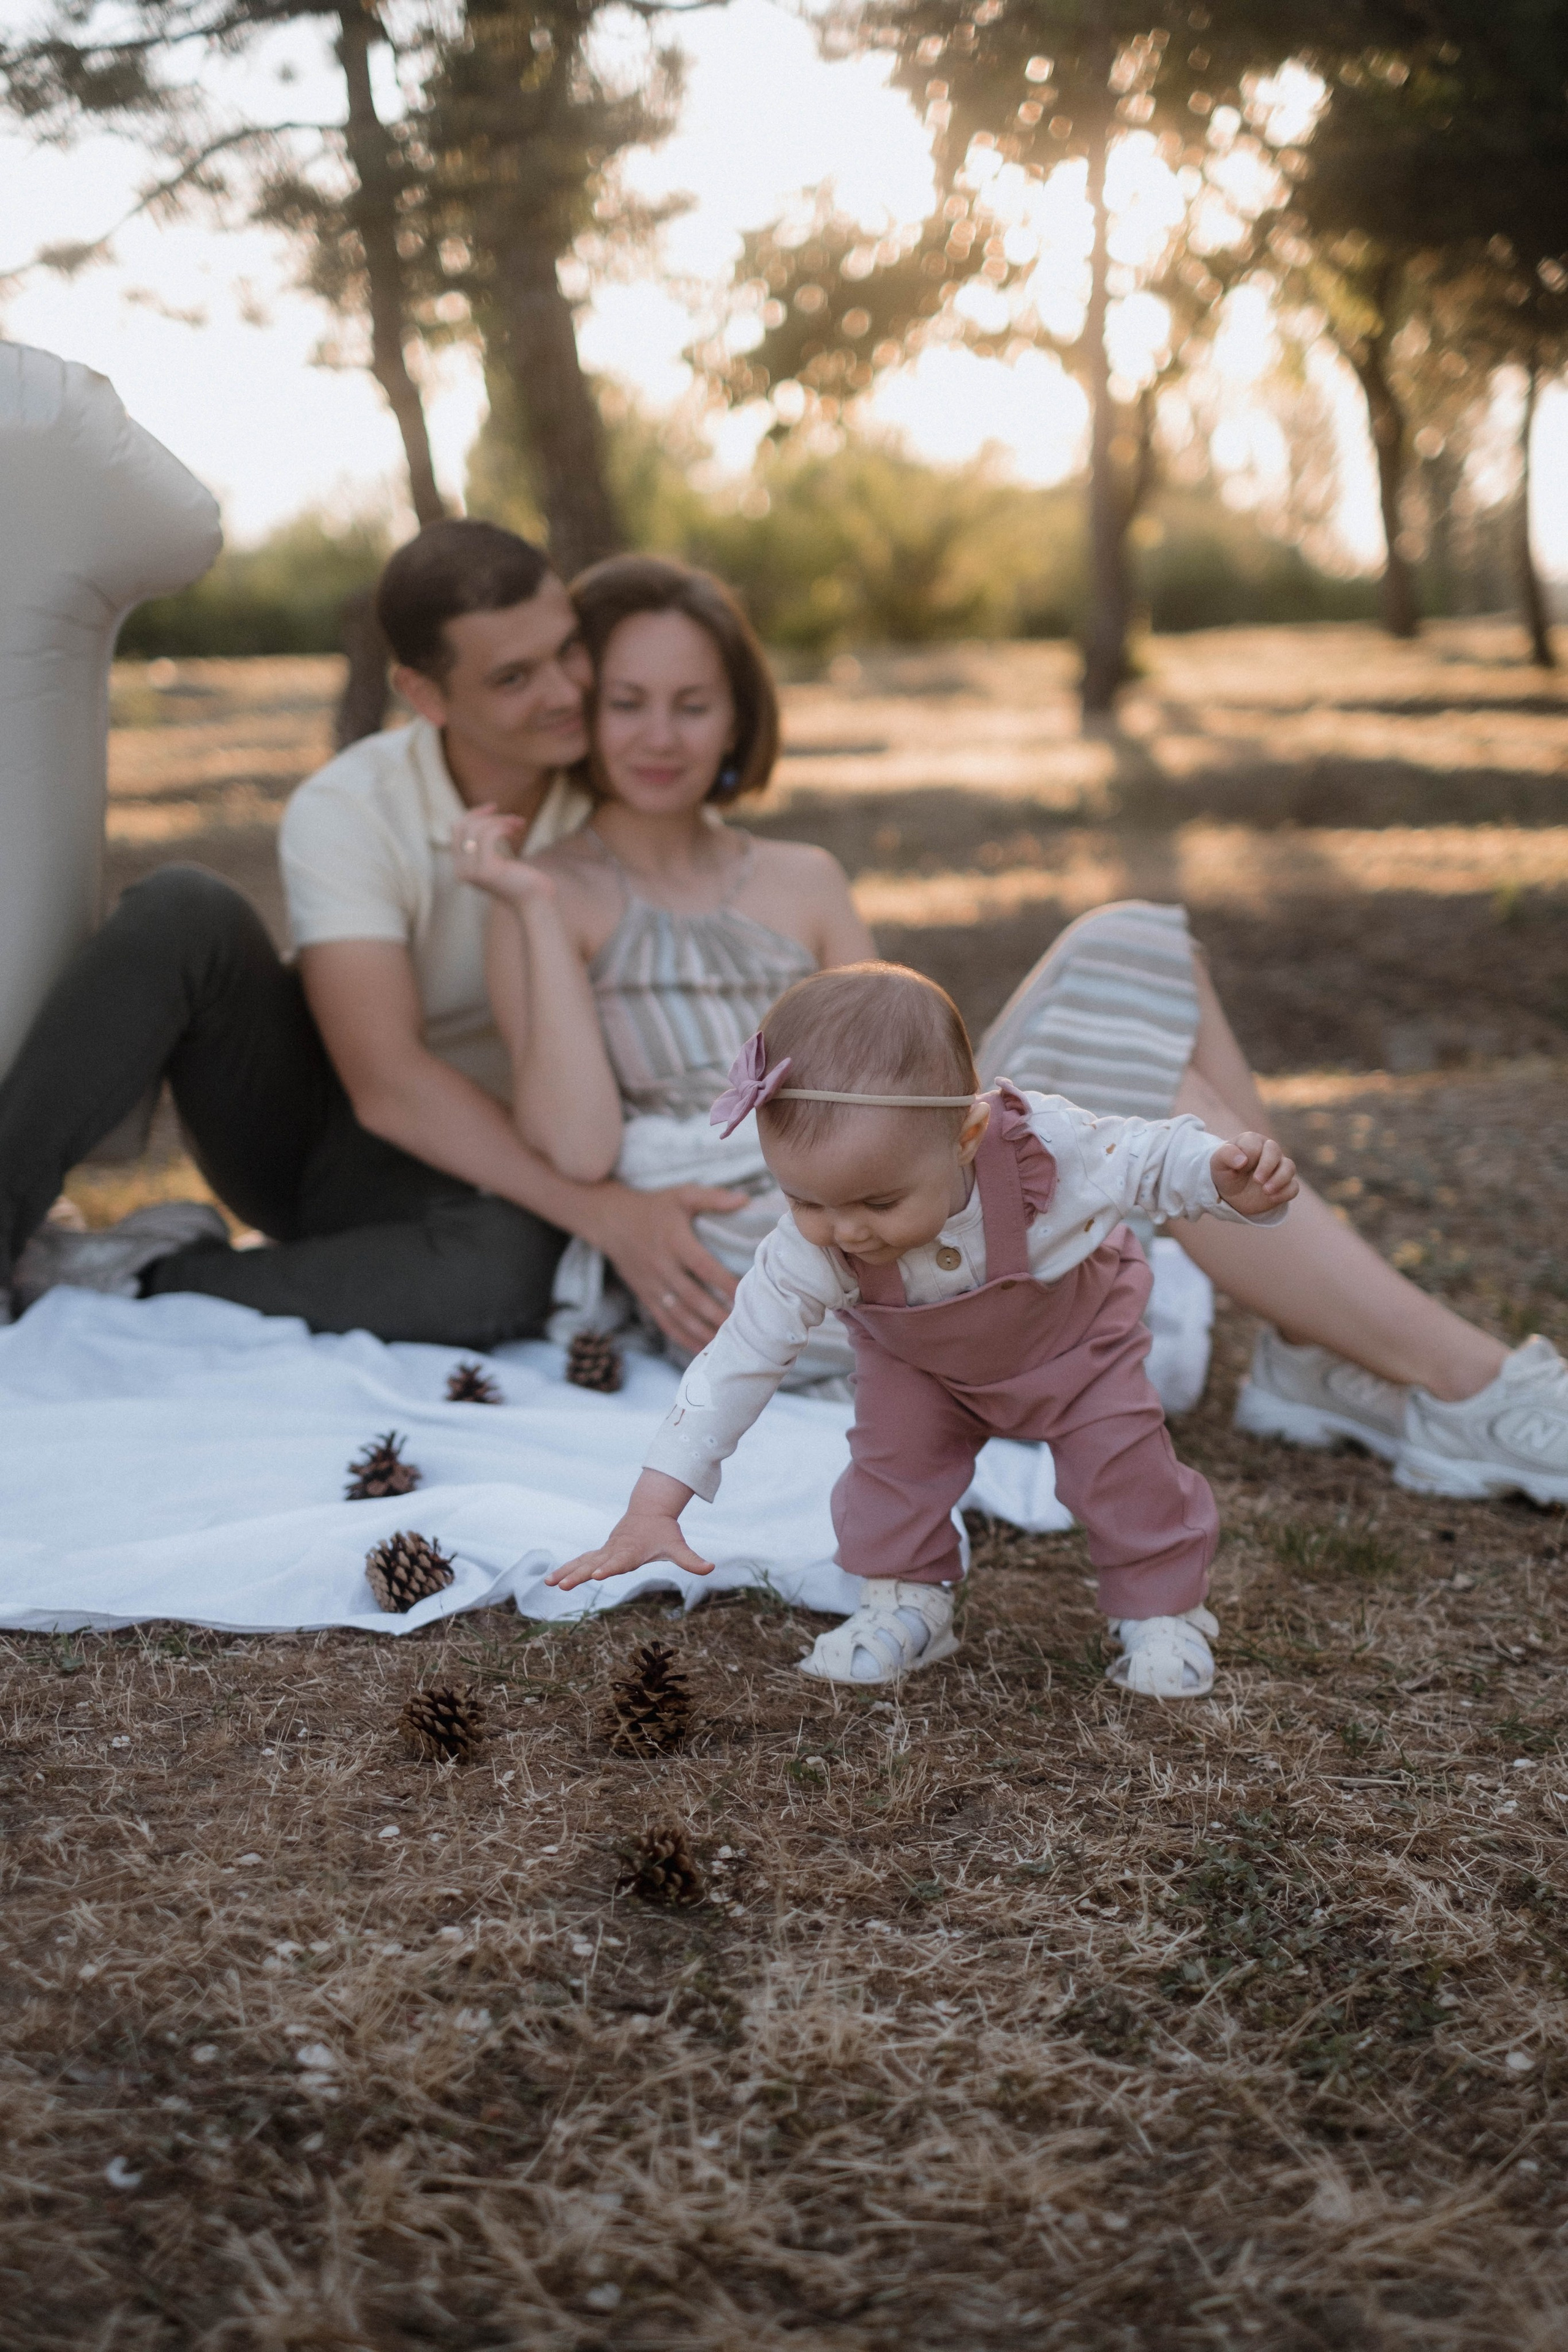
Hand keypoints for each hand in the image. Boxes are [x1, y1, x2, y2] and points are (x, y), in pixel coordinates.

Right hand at [452, 806, 553, 904]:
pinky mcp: (486, 870)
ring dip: (501, 821)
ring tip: (519, 826)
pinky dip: (503, 827)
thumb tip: (486, 814)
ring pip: (477, 829)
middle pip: (463, 826)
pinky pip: (489, 835)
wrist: (536, 903)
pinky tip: (517, 832)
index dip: (474, 814)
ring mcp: (471, 872)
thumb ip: (486, 845)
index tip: (494, 808)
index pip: (457, 830)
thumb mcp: (500, 860)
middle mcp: (461, 871)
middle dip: (488, 816)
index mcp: (462, 868)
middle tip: (512, 818)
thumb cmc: (523, 881)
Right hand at [546, 1473, 711, 1589]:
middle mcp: (615, 1551)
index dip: (608, 1568)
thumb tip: (711, 1568)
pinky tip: (552, 1580)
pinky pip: (580, 1561)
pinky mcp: (601, 1552)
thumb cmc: (664, 1532)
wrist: (649, 1511)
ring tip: (549, 1584)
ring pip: (582, 1562)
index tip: (595, 1576)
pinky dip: (566, 1569)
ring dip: (566, 1572)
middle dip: (578, 1575)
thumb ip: (691, 1559)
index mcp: (631, 1551)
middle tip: (563, 1586)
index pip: (618, 1562)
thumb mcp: (677, 1546)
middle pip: (594, 1564)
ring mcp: (605, 1551)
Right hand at [583, 1182, 747, 1352]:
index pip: (703, 1266)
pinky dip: (683, 1338)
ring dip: (703, 1332)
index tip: (746, 1295)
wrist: (609, 1220)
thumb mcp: (681, 1195)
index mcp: (674, 1241)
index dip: (724, 1282)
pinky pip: (665, 1322)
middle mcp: (662, 1265)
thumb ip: (712, 1198)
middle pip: (692, 1297)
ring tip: (727, 1344)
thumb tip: (745, 1199)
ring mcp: (652, 1284)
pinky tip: (701, 1349)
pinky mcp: (645, 1296)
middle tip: (743, 1328)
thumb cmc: (654, 1207)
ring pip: (679, 1315)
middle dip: (717, 1315)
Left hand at [1212, 1131, 1298, 1219]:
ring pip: (1289, 1167)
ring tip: (1265, 1191)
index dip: (1249, 1155)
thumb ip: (1226, 1155)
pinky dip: (1285, 1193)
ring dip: (1279, 1179)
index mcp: (1252, 1141)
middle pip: (1275, 1151)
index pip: (1255, 1142)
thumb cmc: (1226, 1172)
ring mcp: (1279, 1168)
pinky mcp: (1284, 1185)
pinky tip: (1271, 1198)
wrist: (1231, 1194)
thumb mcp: (1218, 1163)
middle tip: (1256, 1181)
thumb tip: (1243, 1160)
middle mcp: (1269, 1151)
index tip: (1239, 1167)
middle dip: (1267, 1166)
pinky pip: (1293, 1187)